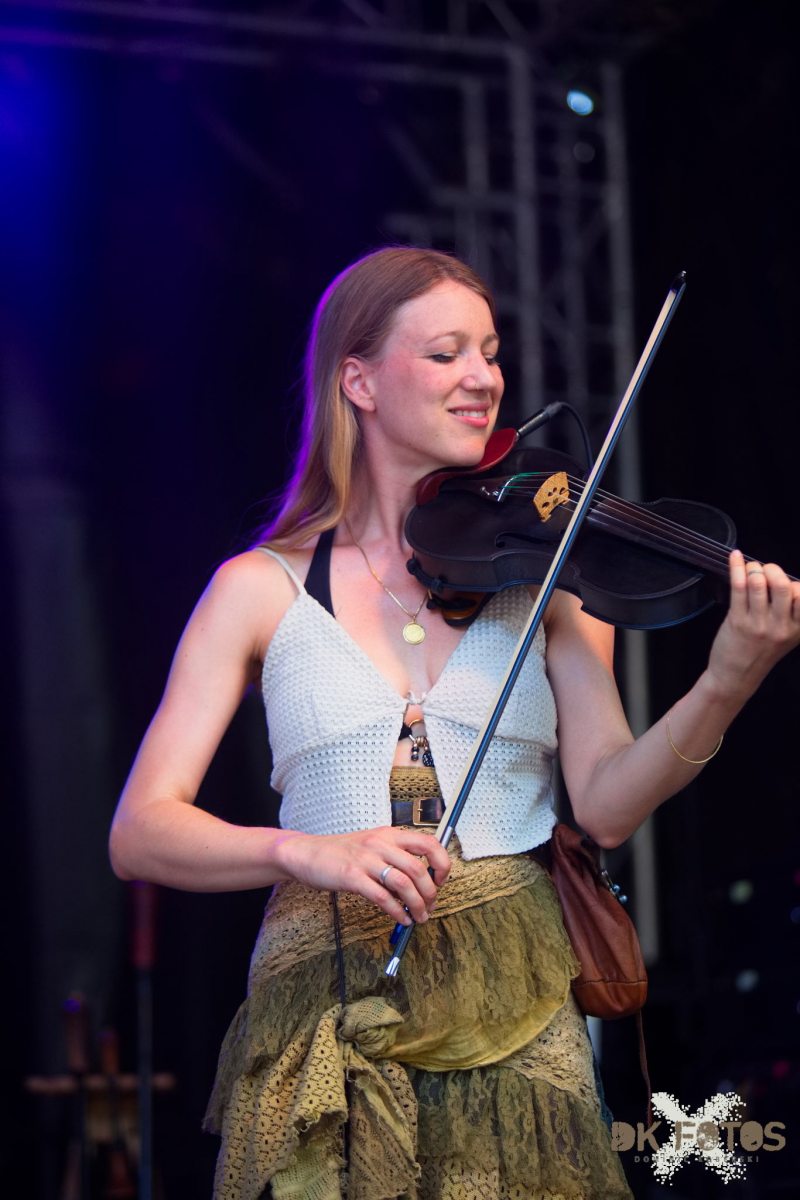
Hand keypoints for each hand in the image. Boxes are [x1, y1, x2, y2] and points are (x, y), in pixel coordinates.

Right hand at [273, 825, 451, 924]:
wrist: (307, 853)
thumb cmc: (342, 852)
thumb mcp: (373, 844)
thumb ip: (396, 856)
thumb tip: (423, 879)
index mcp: (390, 834)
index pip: (429, 843)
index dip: (442, 864)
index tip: (441, 881)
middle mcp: (381, 843)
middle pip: (419, 869)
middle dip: (430, 893)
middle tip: (430, 907)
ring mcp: (366, 859)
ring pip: (404, 884)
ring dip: (417, 905)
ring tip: (419, 917)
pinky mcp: (352, 877)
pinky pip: (383, 897)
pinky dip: (398, 912)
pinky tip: (401, 919)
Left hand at [706, 550, 799, 701]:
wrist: (735, 677)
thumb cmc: (760, 652)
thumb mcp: (786, 636)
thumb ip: (792, 612)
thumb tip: (786, 579)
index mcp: (797, 628)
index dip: (794, 583)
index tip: (784, 583)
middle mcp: (780, 626)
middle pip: (782, 584)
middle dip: (772, 569)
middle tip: (765, 571)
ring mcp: (758, 624)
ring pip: (758, 583)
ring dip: (753, 568)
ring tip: (750, 569)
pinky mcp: (736, 621)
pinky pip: (738, 587)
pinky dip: (736, 567)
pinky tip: (735, 557)